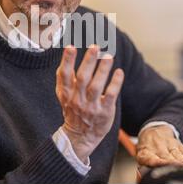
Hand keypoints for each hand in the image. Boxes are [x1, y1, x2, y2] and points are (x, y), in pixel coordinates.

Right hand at [56, 45, 124, 162]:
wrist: (80, 136)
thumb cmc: (73, 110)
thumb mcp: (64, 95)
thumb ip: (64, 76)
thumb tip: (67, 52)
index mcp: (66, 93)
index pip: (64, 75)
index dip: (67, 61)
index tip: (70, 47)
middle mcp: (77, 99)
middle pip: (82, 78)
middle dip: (88, 62)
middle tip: (94, 47)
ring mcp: (91, 106)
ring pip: (96, 86)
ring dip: (102, 70)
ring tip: (108, 56)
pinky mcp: (104, 112)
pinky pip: (110, 95)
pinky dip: (115, 83)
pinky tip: (119, 72)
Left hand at [136, 125, 182, 169]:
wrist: (151, 131)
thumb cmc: (147, 148)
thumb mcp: (142, 156)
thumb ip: (145, 166)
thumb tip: (142, 177)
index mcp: (145, 152)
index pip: (150, 158)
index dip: (157, 161)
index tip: (162, 164)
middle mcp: (156, 146)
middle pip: (165, 155)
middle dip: (171, 162)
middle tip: (176, 168)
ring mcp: (167, 143)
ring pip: (175, 152)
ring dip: (182, 160)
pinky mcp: (177, 142)